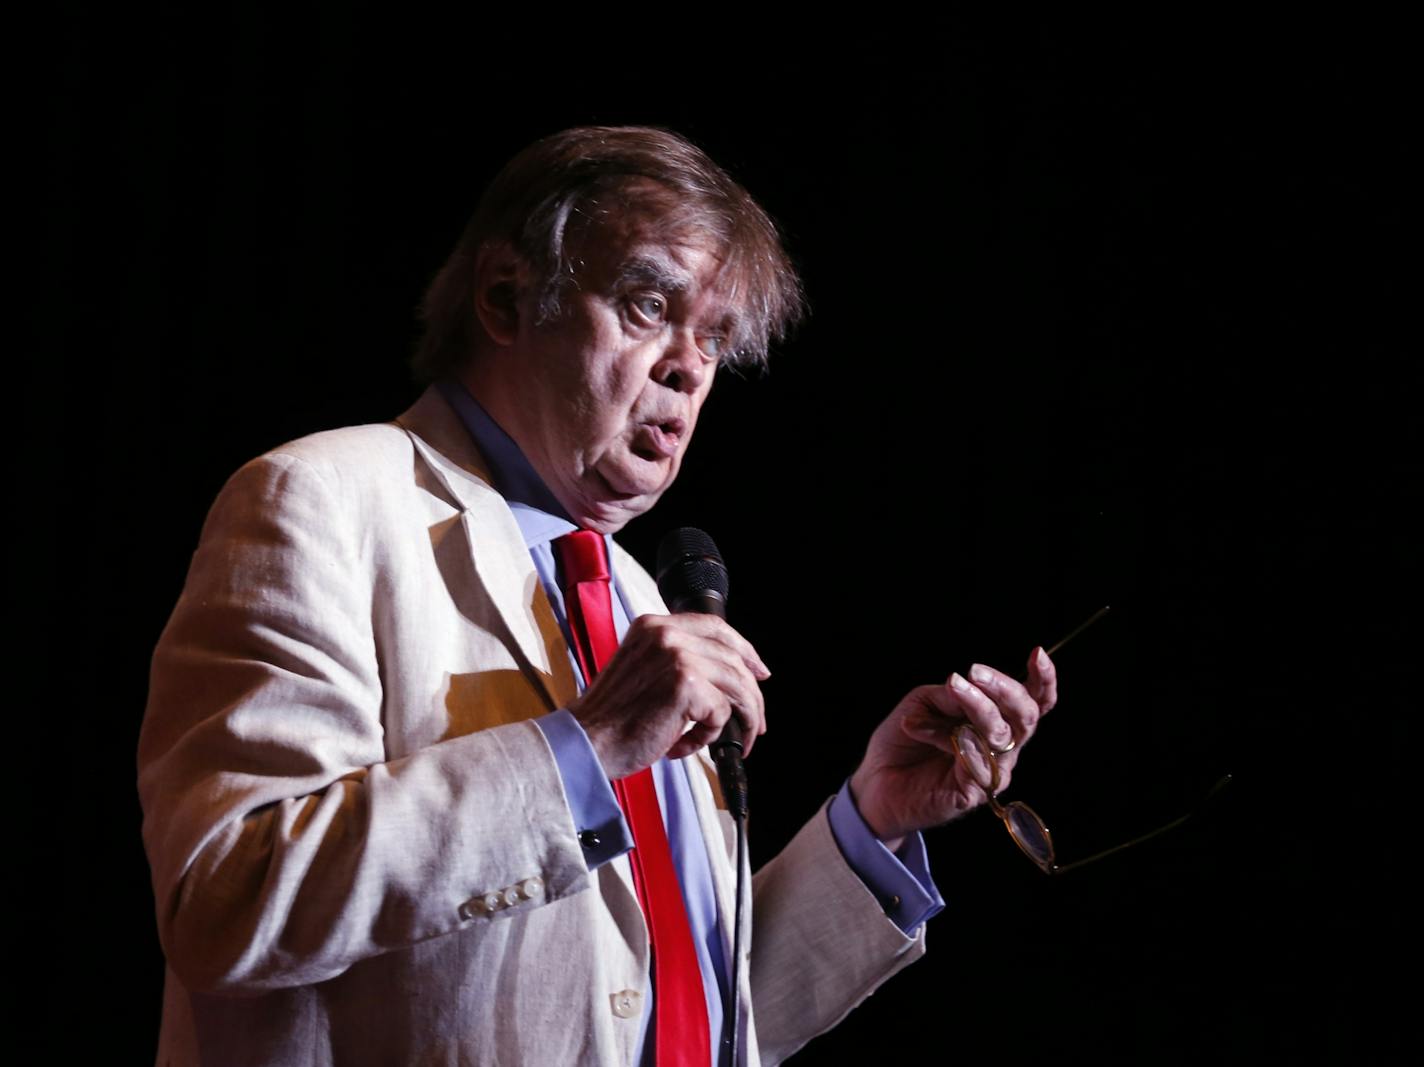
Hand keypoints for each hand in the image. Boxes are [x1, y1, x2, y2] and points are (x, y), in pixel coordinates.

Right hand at [569, 613, 769, 779]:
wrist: (584, 742)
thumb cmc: (610, 718)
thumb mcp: (640, 671)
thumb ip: (674, 661)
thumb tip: (724, 676)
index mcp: (653, 626)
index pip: (715, 627)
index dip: (744, 650)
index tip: (758, 671)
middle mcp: (665, 634)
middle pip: (733, 657)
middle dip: (751, 693)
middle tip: (755, 721)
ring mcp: (676, 656)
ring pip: (736, 685)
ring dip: (741, 719)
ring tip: (732, 742)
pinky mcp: (685, 685)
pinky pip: (721, 713)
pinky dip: (709, 736)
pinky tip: (684, 745)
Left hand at [848, 647, 1057, 849]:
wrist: (874, 782)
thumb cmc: (903, 741)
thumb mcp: (926, 703)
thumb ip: (953, 695)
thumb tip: (970, 684)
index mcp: (997, 721)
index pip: (1033, 701)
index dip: (1043, 679)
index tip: (1038, 653)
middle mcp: (1002, 747)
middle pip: (1026, 716)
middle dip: (1005, 688)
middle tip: (975, 671)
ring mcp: (993, 771)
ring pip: (1001, 733)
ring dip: (977, 705)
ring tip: (952, 686)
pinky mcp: (976, 791)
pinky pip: (973, 757)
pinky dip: (945, 736)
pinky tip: (917, 728)